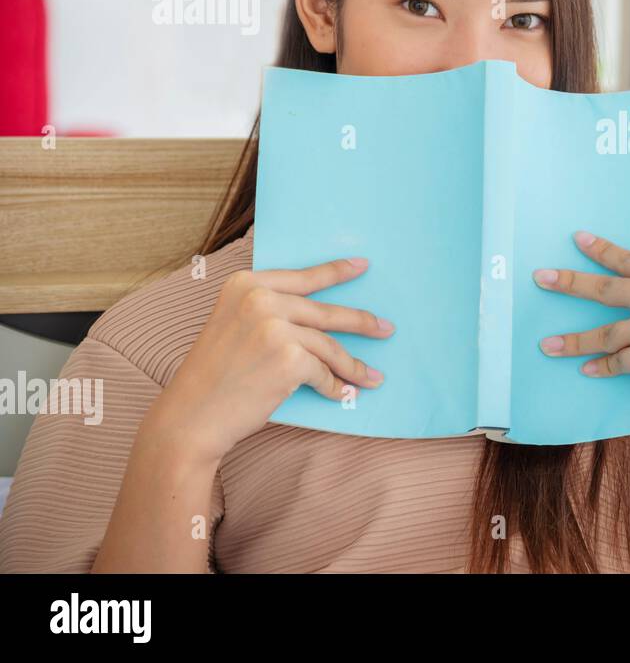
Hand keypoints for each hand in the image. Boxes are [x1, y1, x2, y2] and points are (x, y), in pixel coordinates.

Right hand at [146, 257, 394, 468]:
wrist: (190, 417)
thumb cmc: (214, 378)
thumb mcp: (233, 326)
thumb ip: (268, 311)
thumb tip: (319, 315)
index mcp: (244, 284)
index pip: (302, 277)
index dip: (335, 271)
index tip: (362, 266)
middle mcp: (259, 299)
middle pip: (324, 312)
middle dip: (361, 322)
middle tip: (386, 328)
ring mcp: (274, 327)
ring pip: (328, 346)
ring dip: (353, 365)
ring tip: (371, 377)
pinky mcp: (288, 358)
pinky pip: (324, 372)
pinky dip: (335, 386)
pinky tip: (341, 394)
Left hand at [532, 232, 629, 428]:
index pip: (627, 258)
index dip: (600, 249)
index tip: (577, 239)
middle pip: (600, 287)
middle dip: (566, 282)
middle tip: (541, 278)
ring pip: (599, 334)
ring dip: (570, 342)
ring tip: (547, 345)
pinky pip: (613, 363)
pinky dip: (600, 368)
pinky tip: (587, 371)